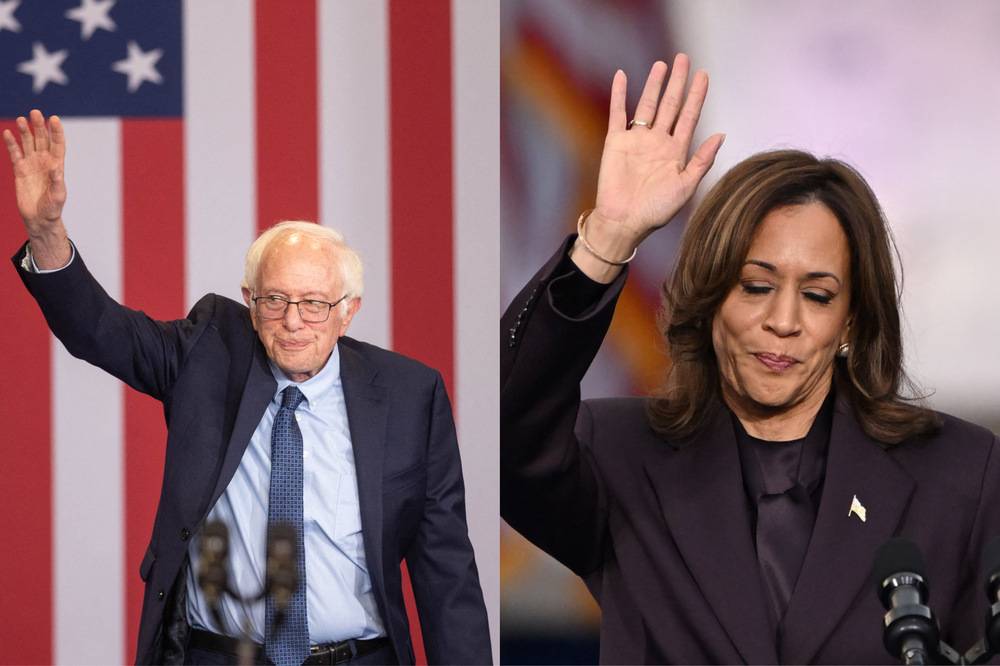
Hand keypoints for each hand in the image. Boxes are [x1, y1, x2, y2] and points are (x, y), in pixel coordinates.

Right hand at [3, 110, 67, 234]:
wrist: (39, 218)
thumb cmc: (53, 208)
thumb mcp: (58, 195)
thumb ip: (58, 181)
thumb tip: (56, 167)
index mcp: (57, 165)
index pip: (58, 144)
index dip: (56, 132)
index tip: (54, 119)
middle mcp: (45, 161)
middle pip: (42, 139)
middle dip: (39, 126)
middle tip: (35, 113)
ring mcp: (32, 164)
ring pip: (28, 143)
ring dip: (25, 131)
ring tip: (21, 120)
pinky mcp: (20, 169)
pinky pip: (15, 153)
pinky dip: (11, 143)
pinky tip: (7, 133)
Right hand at [577, 54, 723, 276]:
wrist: (624, 221)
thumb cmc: (656, 210)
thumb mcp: (686, 186)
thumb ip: (702, 160)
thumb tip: (721, 134)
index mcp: (676, 151)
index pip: (689, 116)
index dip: (697, 95)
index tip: (703, 75)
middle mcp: (657, 141)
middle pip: (670, 104)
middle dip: (678, 82)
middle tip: (684, 58)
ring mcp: (637, 140)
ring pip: (647, 105)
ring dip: (654, 85)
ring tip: (661, 65)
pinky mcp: (616, 142)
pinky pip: (617, 113)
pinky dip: (619, 94)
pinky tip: (621, 76)